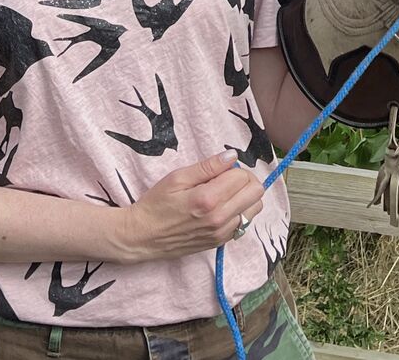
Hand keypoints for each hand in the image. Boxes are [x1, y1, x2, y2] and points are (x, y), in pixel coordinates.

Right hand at [115, 150, 263, 261]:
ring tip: (226, 193)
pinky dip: (240, 212)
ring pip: (254, 209)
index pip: (243, 177)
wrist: (143, 237)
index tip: (221, 169)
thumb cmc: (156, 204)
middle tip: (228, 178)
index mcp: (208, 199)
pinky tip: (222, 208)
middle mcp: (219, 218)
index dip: (235, 168)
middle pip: (256, 193)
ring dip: (246, 197)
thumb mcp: (178, 178)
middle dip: (246, 180)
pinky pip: (244, 223)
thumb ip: (208, 166)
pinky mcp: (220, 243)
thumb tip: (232, 156)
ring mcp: (221, 233)